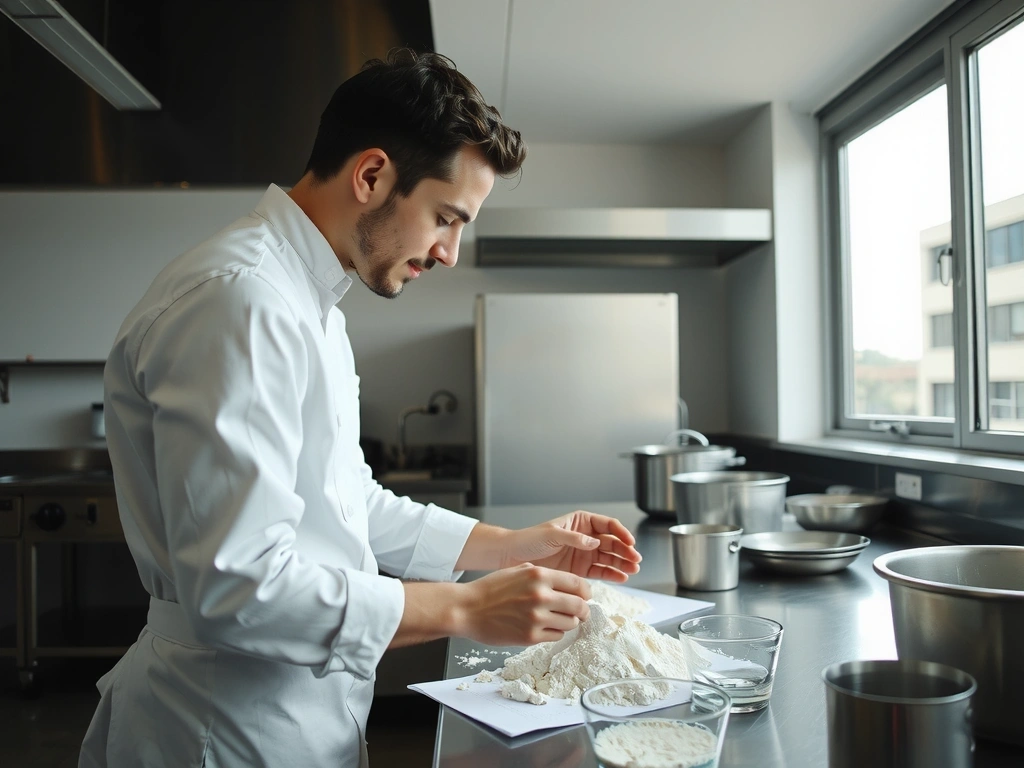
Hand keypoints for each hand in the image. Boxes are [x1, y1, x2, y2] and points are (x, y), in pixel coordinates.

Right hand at [455, 563, 591, 645]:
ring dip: (568, 622)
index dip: (586, 592)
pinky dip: (554, 633)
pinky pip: (556, 636)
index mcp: (539, 575)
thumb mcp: (516, 570)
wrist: (467, 609)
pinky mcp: (530, 637)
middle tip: (581, 613)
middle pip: (580, 606)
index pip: (578, 584)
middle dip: (583, 610)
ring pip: (571, 623)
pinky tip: (544, 627)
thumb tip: (565, 582)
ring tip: (558, 619)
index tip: (585, 596)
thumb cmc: (490, 589)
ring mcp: (536, 617)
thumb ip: (541, 573)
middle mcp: (541, 595)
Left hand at [503, 511, 640, 581]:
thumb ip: (574, 538)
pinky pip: (600, 571)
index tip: (630, 542)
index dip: (621, 533)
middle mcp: (586, 537)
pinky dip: (612, 574)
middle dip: (625, 550)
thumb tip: (595, 541)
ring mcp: (584, 553)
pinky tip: (622, 577)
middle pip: (612, 542)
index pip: (607, 525)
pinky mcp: (580, 570)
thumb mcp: (552, 534)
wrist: (513, 557)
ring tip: (633, 570)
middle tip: (635, 560)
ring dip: (622, 563)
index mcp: (580, 521)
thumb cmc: (530, 540)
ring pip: (609, 557)